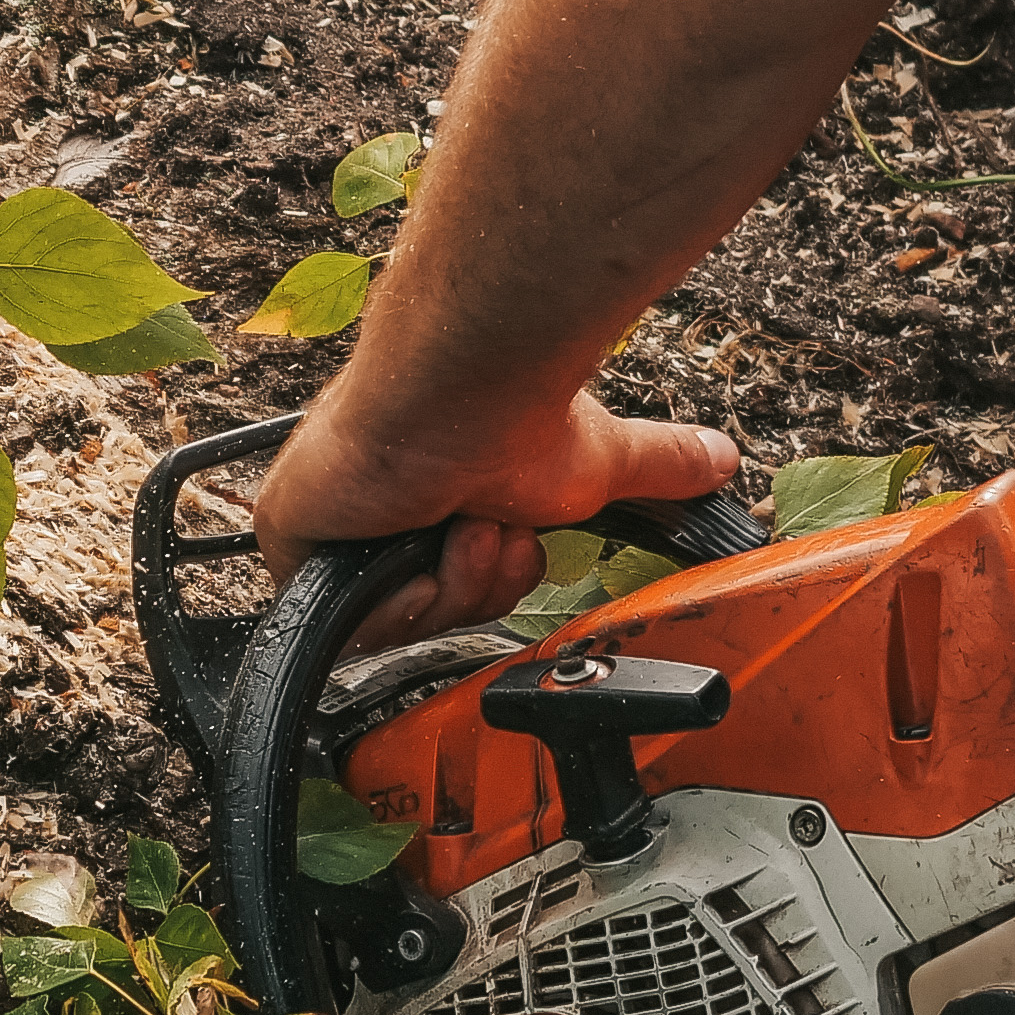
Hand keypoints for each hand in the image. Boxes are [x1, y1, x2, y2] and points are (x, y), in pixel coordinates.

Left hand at [252, 387, 742, 650]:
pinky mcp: (292, 539)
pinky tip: (432, 535)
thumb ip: (659, 468)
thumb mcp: (597, 466)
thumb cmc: (510, 413)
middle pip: (426, 616)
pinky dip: (411, 592)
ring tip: (467, 522)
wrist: (459, 390)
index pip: (452, 588)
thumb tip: (722, 460)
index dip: (491, 579)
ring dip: (457, 581)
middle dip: (479, 582)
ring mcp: (327, 529)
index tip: (512, 542)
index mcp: (422, 499)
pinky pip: (356, 623)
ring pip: (397, 625)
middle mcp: (369, 515)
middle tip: (492, 531)